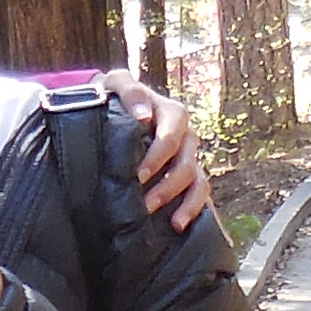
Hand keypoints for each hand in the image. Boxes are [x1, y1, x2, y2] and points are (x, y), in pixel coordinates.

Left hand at [115, 81, 217, 238]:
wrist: (109, 111)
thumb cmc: (112, 98)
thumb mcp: (115, 84)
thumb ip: (129, 91)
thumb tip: (143, 117)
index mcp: (172, 115)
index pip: (173, 135)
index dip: (159, 156)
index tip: (138, 175)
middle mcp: (186, 138)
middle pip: (187, 164)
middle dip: (167, 187)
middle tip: (144, 206)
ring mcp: (189, 158)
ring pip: (199, 182)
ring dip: (186, 203)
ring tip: (172, 223)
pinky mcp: (187, 177)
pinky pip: (201, 194)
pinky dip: (195, 210)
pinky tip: (180, 226)